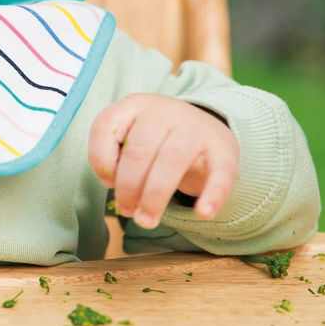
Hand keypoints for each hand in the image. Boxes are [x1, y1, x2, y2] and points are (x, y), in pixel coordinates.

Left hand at [87, 93, 238, 228]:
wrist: (206, 127)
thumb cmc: (157, 139)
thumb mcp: (130, 135)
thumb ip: (112, 154)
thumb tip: (111, 182)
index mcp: (135, 104)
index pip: (106, 127)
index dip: (100, 160)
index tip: (107, 182)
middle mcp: (164, 110)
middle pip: (138, 152)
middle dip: (128, 188)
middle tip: (127, 212)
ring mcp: (196, 127)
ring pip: (170, 162)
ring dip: (154, 197)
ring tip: (147, 220)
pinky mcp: (224, 148)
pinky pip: (220, 173)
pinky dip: (213, 195)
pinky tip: (203, 213)